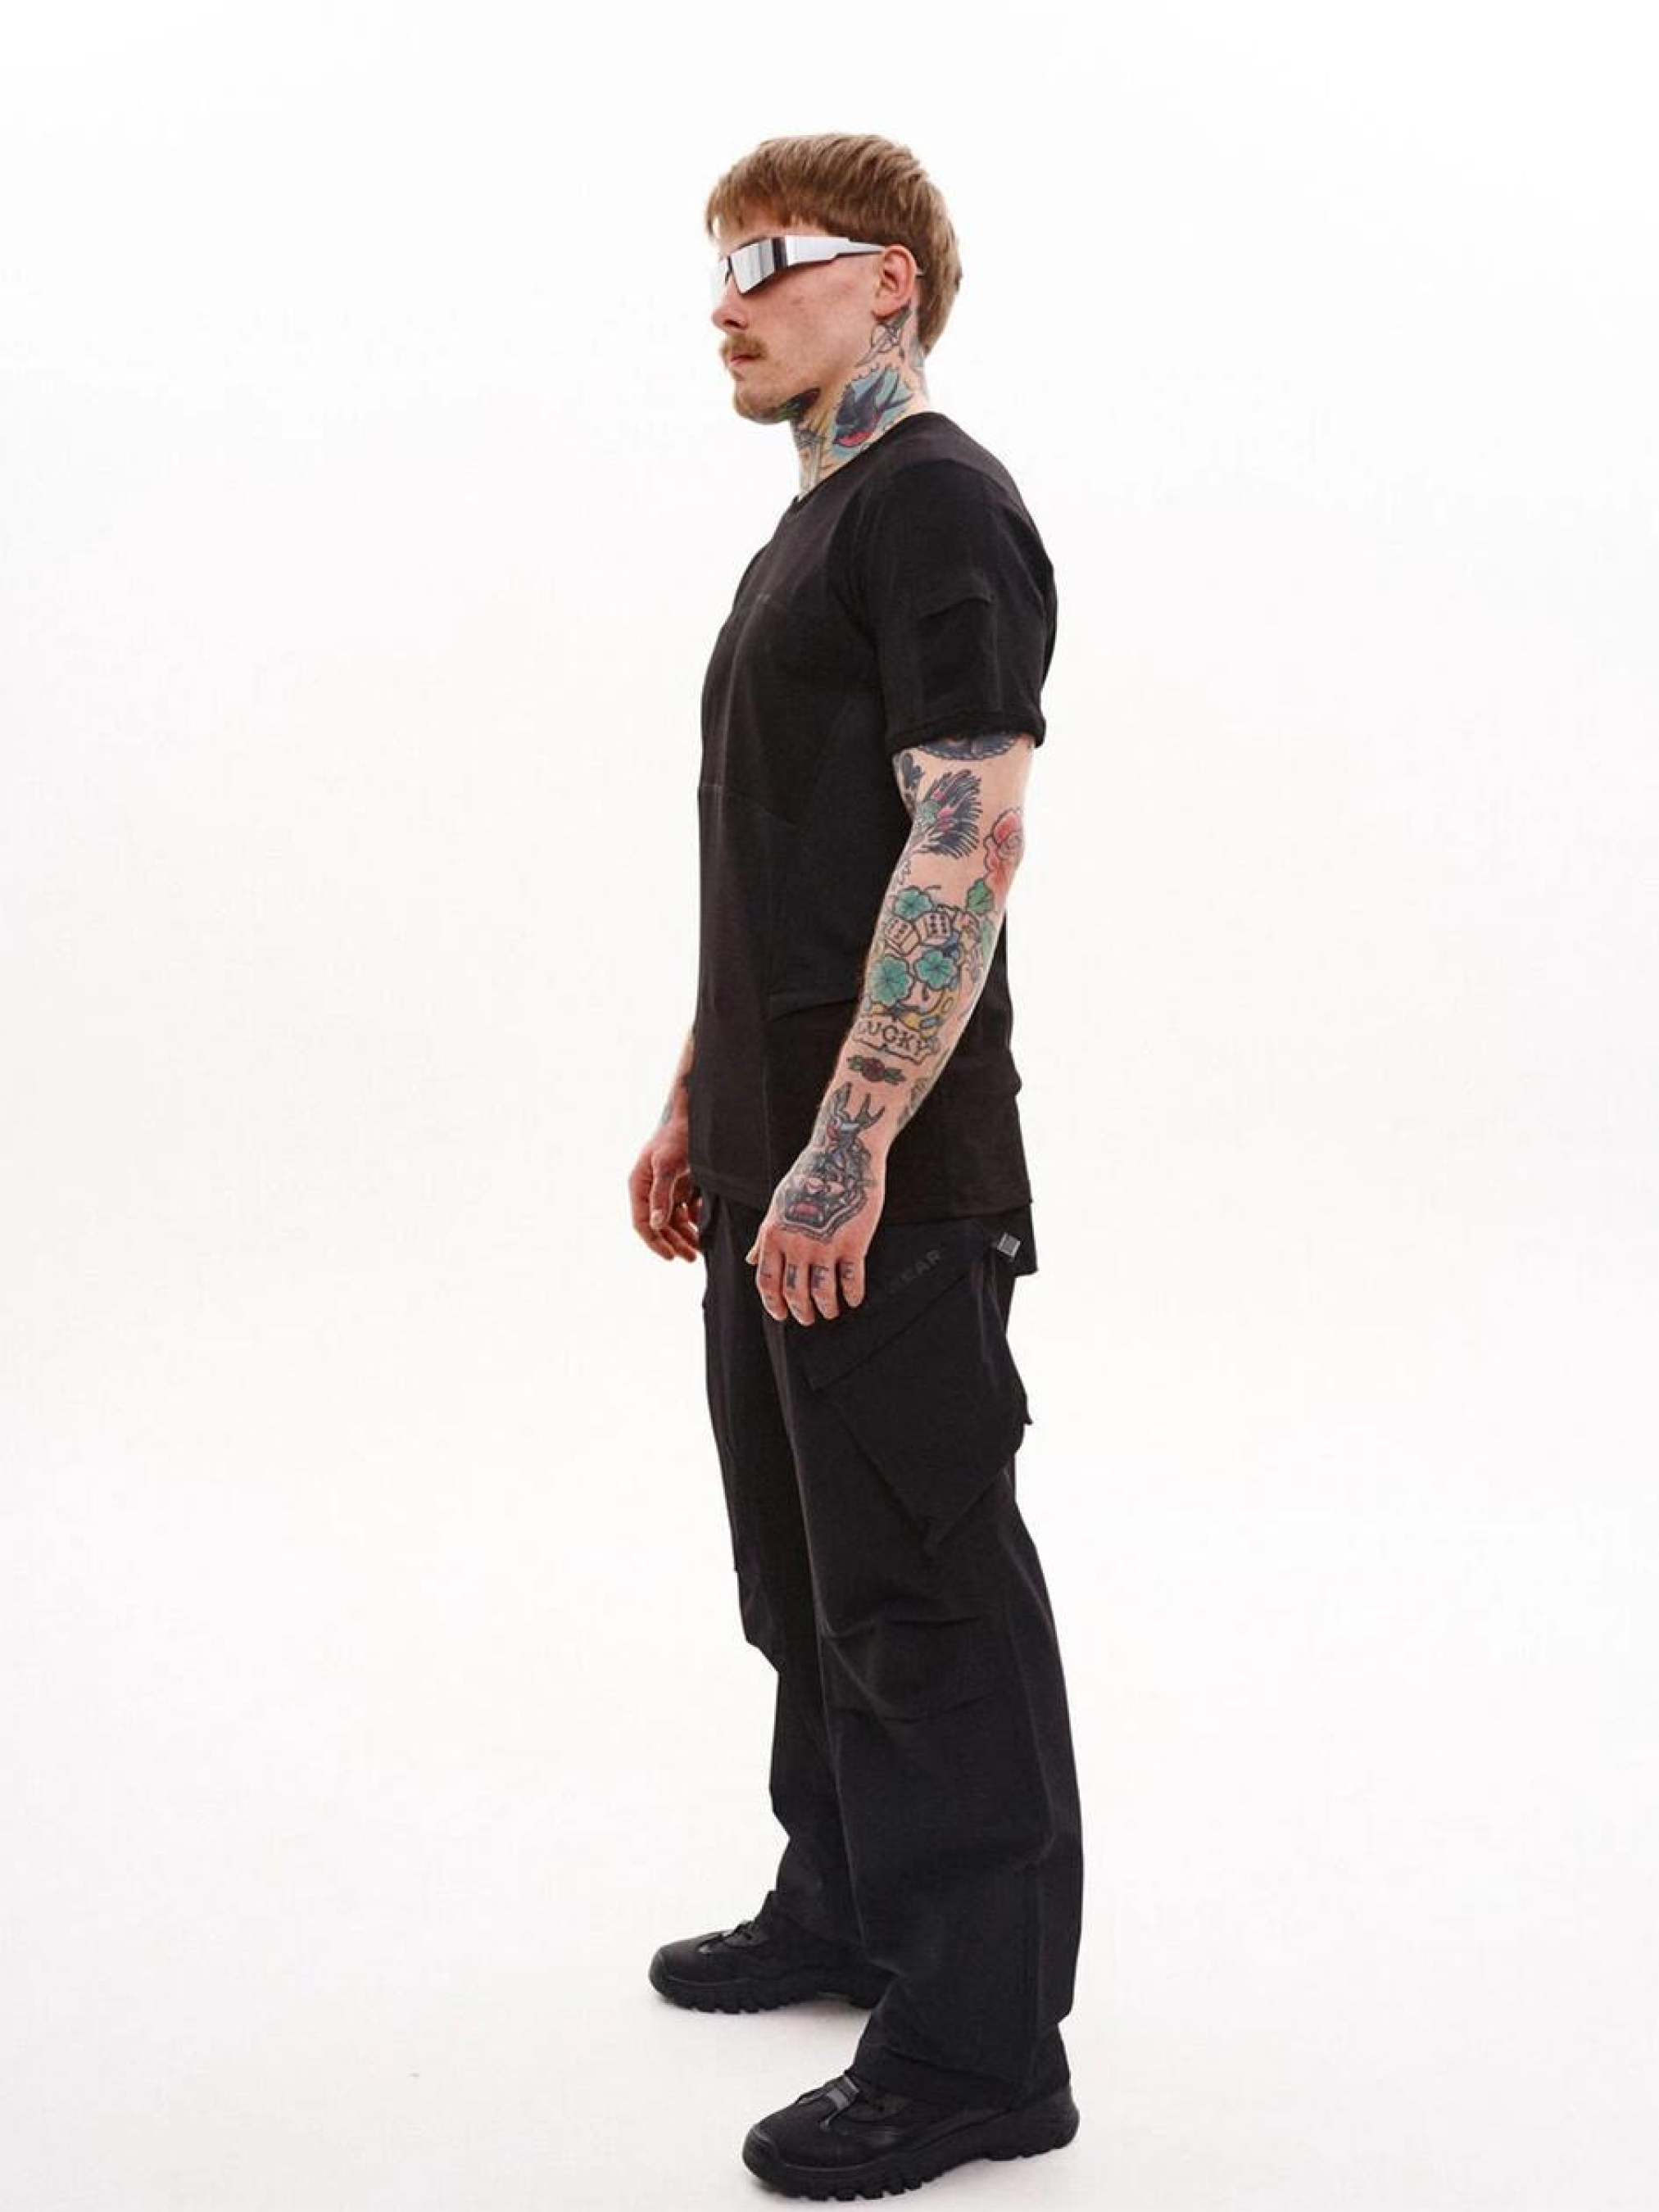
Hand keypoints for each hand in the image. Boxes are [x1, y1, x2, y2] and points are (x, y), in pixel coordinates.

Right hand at [627, 1127, 701, 1260]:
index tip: (670, 1257)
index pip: (641, 1222)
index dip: (654, 1242)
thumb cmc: (677, 1137)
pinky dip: (694, 1221)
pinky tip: (705, 1227)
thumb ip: (661, 1196)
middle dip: (674, 1243)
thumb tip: (656, 1224)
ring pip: (673, 1221)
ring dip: (685, 1237)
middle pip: (659, 1226)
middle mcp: (650, 1189)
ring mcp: (665, 1188)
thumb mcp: (668, 1165)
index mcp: (639, 1185)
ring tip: (700, 1251)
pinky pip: (686, 1211)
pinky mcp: (681, 1186)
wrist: (694, 1117)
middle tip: (692, 1258)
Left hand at [744, 1156, 885, 1325]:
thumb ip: (764, 1236)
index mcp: (773, 1234)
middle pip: (793, 1293)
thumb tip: (750, 1260)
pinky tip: (854, 1299)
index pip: (766, 1281)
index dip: (772, 1304)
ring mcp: (825, 1245)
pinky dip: (853, 1295)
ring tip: (831, 1311)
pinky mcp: (853, 1243)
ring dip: (827, 1309)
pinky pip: (852, 1281)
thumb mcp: (778, 1205)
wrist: (842, 1154)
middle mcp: (796, 1244)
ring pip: (822, 1293)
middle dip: (801, 1312)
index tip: (781, 1316)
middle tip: (808, 1319)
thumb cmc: (809, 1177)